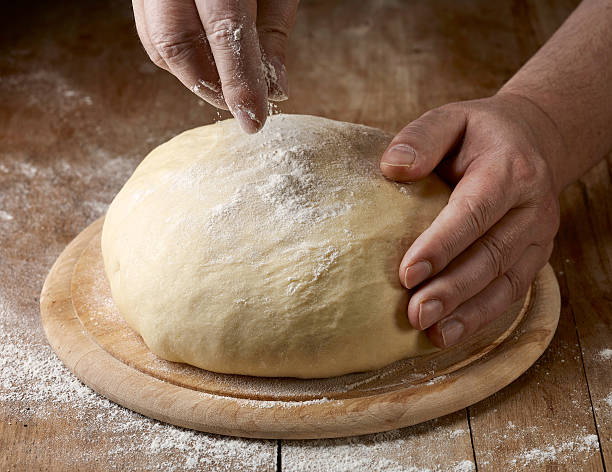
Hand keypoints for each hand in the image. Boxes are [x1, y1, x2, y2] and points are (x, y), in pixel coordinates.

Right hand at [133, 0, 297, 132]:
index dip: (239, 84)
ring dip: (193, 73)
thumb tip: (275, 89)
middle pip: (175, 43)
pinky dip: (179, 53)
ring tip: (225, 85)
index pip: (225, 32)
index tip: (253, 121)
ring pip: (157, 41)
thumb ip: (273, 32)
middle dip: (210, 85)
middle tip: (239, 105)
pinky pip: (150, 27)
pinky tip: (206, 58)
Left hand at [380, 93, 564, 347]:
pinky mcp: (535, 257)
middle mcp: (532, 207)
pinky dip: (481, 316)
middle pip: (492, 255)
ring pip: (505, 281)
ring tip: (432, 334)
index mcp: (509, 169)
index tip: (407, 273)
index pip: (474, 212)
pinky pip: (510, 292)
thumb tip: (393, 168)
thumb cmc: (479, 134)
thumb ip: (422, 137)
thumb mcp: (451, 118)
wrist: (532, 140)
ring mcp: (539, 236)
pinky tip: (450, 333)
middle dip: (452, 289)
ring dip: (468, 312)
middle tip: (415, 314)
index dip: (441, 245)